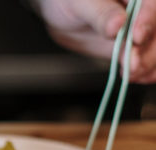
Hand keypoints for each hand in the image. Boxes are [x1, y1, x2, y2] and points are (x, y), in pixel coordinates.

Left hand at [32, 0, 155, 82]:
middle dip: (148, 49)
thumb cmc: (72, 0)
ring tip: (132, 75)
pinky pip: (145, 60)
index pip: (150, 4)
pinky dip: (145, 71)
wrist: (65, 18)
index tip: (137, 36)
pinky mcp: (132, 49)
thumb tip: (117, 25)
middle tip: (133, 64)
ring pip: (153, 47)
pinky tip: (138, 78)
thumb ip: (100, 14)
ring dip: (147, 64)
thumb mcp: (82, 3)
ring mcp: (140, 30)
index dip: (147, 20)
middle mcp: (143, 10)